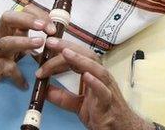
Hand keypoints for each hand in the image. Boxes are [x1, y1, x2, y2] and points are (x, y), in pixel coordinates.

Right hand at [0, 4, 55, 89]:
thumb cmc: (17, 69)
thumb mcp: (32, 55)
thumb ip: (44, 48)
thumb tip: (61, 43)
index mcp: (13, 31)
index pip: (23, 12)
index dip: (38, 15)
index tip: (53, 27)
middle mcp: (1, 37)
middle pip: (7, 17)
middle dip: (26, 19)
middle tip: (43, 27)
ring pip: (5, 42)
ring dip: (23, 42)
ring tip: (40, 44)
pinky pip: (4, 67)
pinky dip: (17, 74)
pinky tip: (26, 82)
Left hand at [38, 39, 153, 129]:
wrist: (120, 128)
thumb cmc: (102, 112)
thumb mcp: (77, 104)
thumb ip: (62, 97)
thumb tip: (44, 91)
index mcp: (93, 74)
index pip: (78, 56)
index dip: (62, 49)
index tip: (47, 45)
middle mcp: (101, 77)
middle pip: (86, 56)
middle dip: (69, 47)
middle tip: (50, 42)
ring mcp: (107, 88)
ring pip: (96, 69)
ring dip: (80, 60)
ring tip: (65, 52)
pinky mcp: (109, 102)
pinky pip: (103, 91)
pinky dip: (95, 82)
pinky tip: (86, 76)